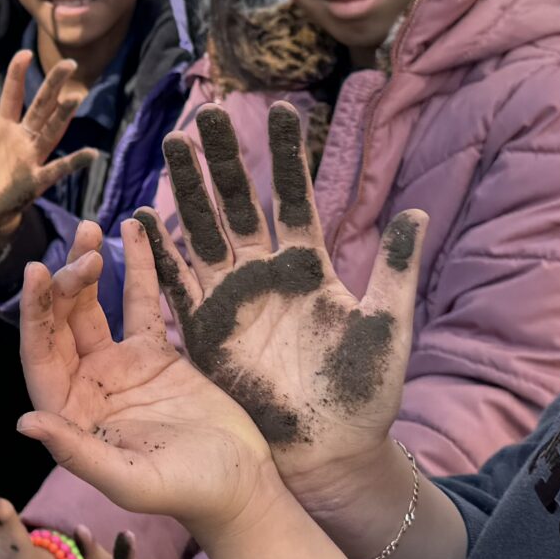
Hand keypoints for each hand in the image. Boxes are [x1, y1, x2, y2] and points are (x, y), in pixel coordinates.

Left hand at [0, 51, 102, 239]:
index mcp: (4, 127)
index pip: (13, 96)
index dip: (18, 74)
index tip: (25, 53)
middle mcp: (22, 138)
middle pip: (41, 107)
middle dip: (54, 86)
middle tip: (70, 64)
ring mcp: (32, 157)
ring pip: (51, 131)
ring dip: (63, 115)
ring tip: (76, 97)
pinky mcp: (36, 179)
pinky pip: (58, 169)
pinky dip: (74, 162)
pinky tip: (91, 153)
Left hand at [14, 217, 285, 545]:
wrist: (239, 487)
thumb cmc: (185, 493)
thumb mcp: (130, 479)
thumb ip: (77, 453)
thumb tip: (25, 422)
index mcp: (68, 416)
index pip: (40, 357)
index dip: (36, 315)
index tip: (38, 272)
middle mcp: (83, 387)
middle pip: (60, 325)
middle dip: (64, 285)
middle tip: (84, 250)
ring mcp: (116, 367)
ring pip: (91, 309)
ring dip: (87, 270)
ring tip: (92, 228)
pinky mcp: (152, 354)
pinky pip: (139, 304)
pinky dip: (137, 269)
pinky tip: (134, 231)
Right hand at [150, 106, 427, 490]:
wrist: (331, 450)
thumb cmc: (365, 393)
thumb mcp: (389, 326)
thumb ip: (396, 270)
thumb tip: (417, 211)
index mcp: (308, 267)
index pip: (294, 196)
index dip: (287, 155)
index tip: (283, 108)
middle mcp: (264, 274)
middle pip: (238, 202)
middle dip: (224, 157)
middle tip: (208, 112)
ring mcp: (231, 299)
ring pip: (203, 230)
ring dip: (188, 188)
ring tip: (174, 143)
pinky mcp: (205, 331)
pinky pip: (176, 284)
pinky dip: (159, 253)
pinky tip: (143, 217)